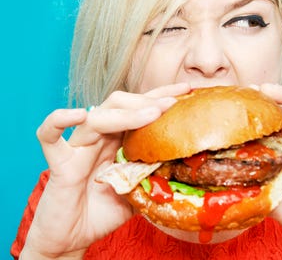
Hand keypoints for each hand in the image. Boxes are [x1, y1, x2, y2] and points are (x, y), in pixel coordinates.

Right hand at [21, 83, 190, 258]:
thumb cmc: (104, 212)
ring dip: (126, 113)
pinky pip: (49, 136)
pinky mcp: (59, 163)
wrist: (73, 238)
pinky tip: (78, 115)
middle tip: (173, 102)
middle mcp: (99, 137)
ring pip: (97, 117)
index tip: (187, 89)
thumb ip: (153, 175)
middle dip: (147, 100)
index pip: (139, 108)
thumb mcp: (139, 191)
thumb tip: (180, 162)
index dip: (161, 95)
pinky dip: (58, 121)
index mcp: (118, 140)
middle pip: (118, 104)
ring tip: (153, 113)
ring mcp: (79, 148)